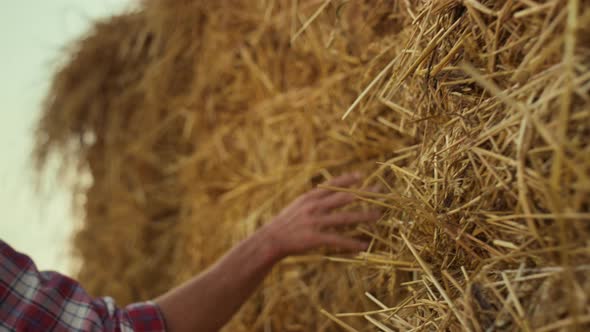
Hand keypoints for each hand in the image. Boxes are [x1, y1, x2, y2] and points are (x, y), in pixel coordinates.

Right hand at [263, 173, 380, 258]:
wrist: (270, 239)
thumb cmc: (285, 224)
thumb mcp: (297, 206)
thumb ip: (313, 200)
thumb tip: (327, 194)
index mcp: (309, 198)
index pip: (331, 185)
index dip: (347, 179)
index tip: (362, 176)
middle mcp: (314, 207)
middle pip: (344, 198)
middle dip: (363, 194)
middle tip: (380, 191)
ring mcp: (315, 222)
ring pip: (345, 218)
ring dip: (363, 216)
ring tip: (378, 216)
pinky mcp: (315, 238)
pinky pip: (338, 240)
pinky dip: (352, 243)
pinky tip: (363, 246)